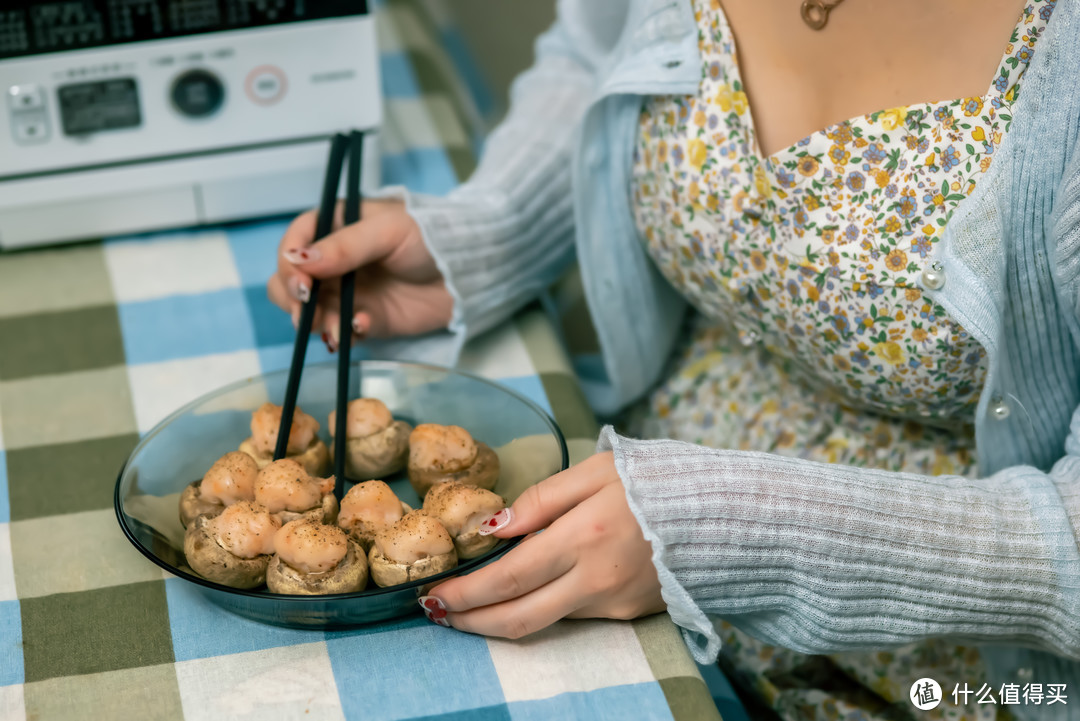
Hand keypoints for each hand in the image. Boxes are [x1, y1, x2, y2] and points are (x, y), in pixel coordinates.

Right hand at [267, 199, 453, 349]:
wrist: (468, 271)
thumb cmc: (430, 236)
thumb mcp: (387, 231)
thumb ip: (345, 246)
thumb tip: (297, 260)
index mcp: (334, 226)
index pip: (294, 242)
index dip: (289, 263)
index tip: (300, 283)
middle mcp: (332, 261)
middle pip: (289, 282)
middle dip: (292, 299)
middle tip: (308, 311)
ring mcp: (346, 293)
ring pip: (308, 311)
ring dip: (315, 322)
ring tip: (336, 327)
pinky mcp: (363, 319)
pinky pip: (339, 331)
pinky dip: (344, 332)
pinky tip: (363, 326)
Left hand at [421, 452, 665, 638]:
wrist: (728, 514)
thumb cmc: (660, 481)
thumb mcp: (598, 469)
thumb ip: (542, 497)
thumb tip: (493, 525)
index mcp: (583, 537)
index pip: (507, 578)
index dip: (464, 593)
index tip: (432, 594)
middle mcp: (595, 580)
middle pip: (517, 617)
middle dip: (470, 620)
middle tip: (437, 614)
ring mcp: (614, 604)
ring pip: (543, 621)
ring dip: (500, 617)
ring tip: (470, 605)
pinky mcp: (630, 615)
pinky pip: (575, 616)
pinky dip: (541, 608)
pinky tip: (526, 593)